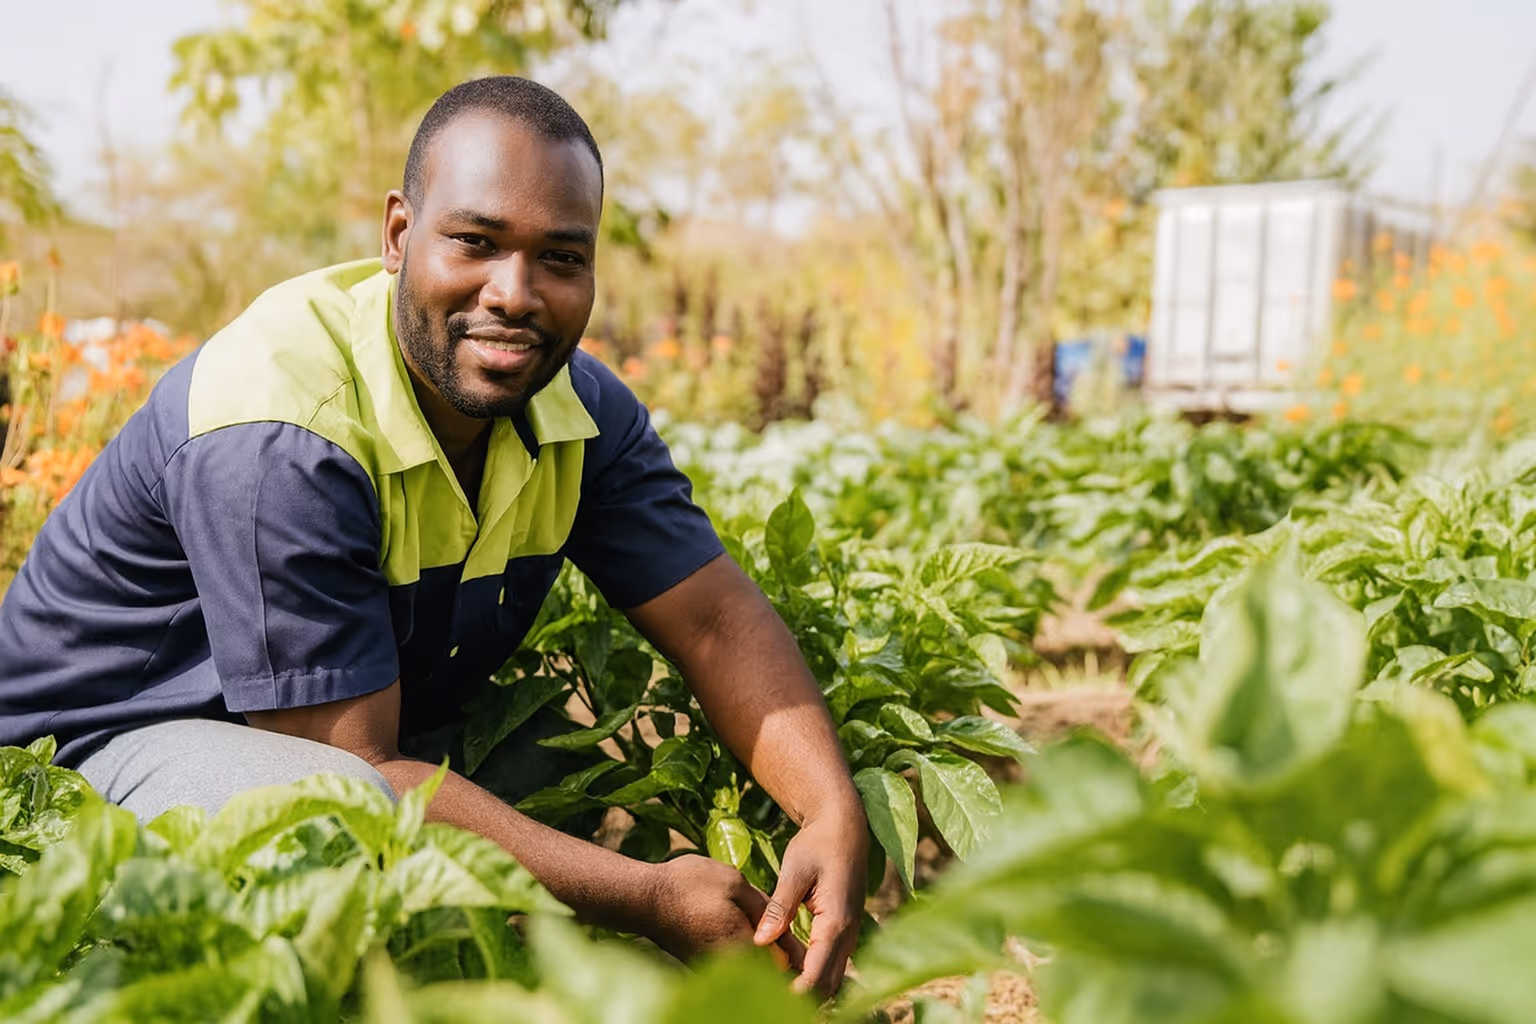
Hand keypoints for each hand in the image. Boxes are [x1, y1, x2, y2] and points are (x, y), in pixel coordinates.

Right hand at [644, 854, 807, 967]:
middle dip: (785, 962)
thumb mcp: (735, 883)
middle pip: (768, 972)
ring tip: (780, 944)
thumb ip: (764, 907)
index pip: (785, 963)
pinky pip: (733, 965)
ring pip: (750, 969)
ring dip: (765, 961)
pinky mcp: (701, 964)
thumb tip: (782, 927)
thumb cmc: (689, 886)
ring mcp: (714, 967)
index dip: (802, 958)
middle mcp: (731, 965)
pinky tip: (749, 939)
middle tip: (801, 950)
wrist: (643, 899)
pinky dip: (745, 957)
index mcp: (744, 947)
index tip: (816, 952)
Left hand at [753, 804, 868, 997]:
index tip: (767, 998)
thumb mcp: (794, 870)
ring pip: (832, 976)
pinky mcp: (845, 927)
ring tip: (773, 987)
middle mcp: (848, 932)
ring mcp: (850, 931)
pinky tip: (788, 970)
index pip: (817, 974)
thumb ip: (779, 907)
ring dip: (808, 987)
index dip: (794, 993)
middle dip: (801, 998)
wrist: (844, 823)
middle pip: (827, 984)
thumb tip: (760, 942)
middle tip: (766, 996)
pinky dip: (814, 973)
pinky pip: (832, 962)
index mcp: (836, 921)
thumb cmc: (818, 842)